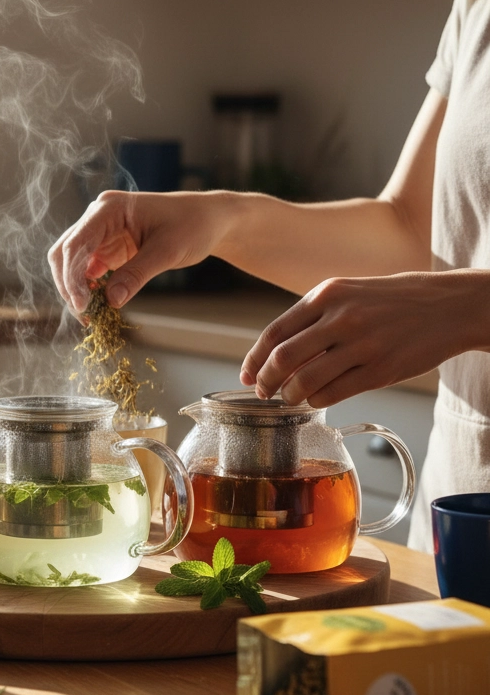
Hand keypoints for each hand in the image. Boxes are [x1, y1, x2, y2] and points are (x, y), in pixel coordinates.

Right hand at [48, 189, 230, 313]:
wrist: (209, 221)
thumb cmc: (192, 225)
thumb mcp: (166, 251)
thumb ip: (136, 274)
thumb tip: (111, 301)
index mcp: (108, 209)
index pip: (76, 244)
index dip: (71, 276)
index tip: (81, 305)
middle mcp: (97, 218)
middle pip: (65, 253)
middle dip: (69, 285)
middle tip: (84, 315)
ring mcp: (100, 234)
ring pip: (71, 264)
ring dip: (76, 290)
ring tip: (90, 316)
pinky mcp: (107, 249)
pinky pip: (87, 271)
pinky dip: (88, 290)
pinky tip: (98, 307)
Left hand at [240, 272, 484, 406]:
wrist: (448, 305)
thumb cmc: (392, 301)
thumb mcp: (347, 293)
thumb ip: (313, 318)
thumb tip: (275, 353)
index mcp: (326, 295)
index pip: (274, 333)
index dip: (254, 359)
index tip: (247, 375)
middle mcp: (341, 318)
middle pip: (283, 359)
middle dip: (265, 382)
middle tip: (263, 393)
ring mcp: (361, 345)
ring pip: (305, 381)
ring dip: (290, 396)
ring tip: (290, 398)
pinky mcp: (380, 370)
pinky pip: (332, 393)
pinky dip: (316, 401)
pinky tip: (316, 399)